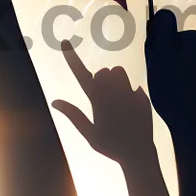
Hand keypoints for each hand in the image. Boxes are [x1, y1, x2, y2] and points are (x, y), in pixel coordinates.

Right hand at [51, 43, 155, 165]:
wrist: (139, 154)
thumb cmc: (110, 146)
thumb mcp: (88, 133)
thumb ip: (73, 114)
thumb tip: (54, 101)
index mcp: (96, 102)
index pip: (81, 74)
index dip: (71, 58)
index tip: (64, 41)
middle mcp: (112, 94)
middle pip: (103, 71)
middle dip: (101, 78)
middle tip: (104, 97)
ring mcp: (128, 94)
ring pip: (119, 71)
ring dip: (116, 80)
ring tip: (117, 98)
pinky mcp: (141, 97)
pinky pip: (134, 85)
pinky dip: (131, 93)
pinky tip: (131, 110)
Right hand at [144, 9, 195, 133]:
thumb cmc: (168, 100)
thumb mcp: (153, 76)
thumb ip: (154, 52)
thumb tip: (155, 33)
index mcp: (165, 51)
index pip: (166, 18)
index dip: (165, 21)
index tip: (165, 28)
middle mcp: (186, 48)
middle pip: (186, 34)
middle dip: (183, 44)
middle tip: (181, 61)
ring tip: (194, 71)